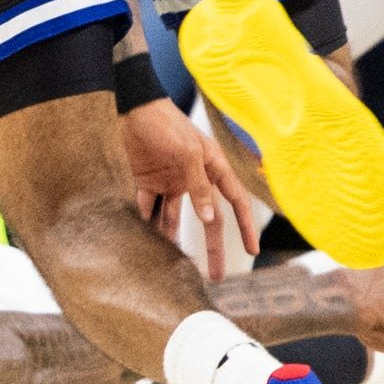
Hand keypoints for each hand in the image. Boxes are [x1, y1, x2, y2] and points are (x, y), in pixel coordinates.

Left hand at [120, 96, 259, 279]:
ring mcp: (169, 181)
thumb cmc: (165, 123)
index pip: (235, 200)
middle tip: (214, 276)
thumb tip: (210, 219)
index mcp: (212, 166)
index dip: (245, 226)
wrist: (129, 107)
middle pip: (207, 218)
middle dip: (211, 247)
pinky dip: (145, 224)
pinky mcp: (146, 182)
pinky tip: (142, 244)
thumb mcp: (187, 153)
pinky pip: (148, 209)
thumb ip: (198, 186)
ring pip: (174, 219)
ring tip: (170, 266)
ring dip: (172, 240)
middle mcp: (193, 178)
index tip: (254, 250)